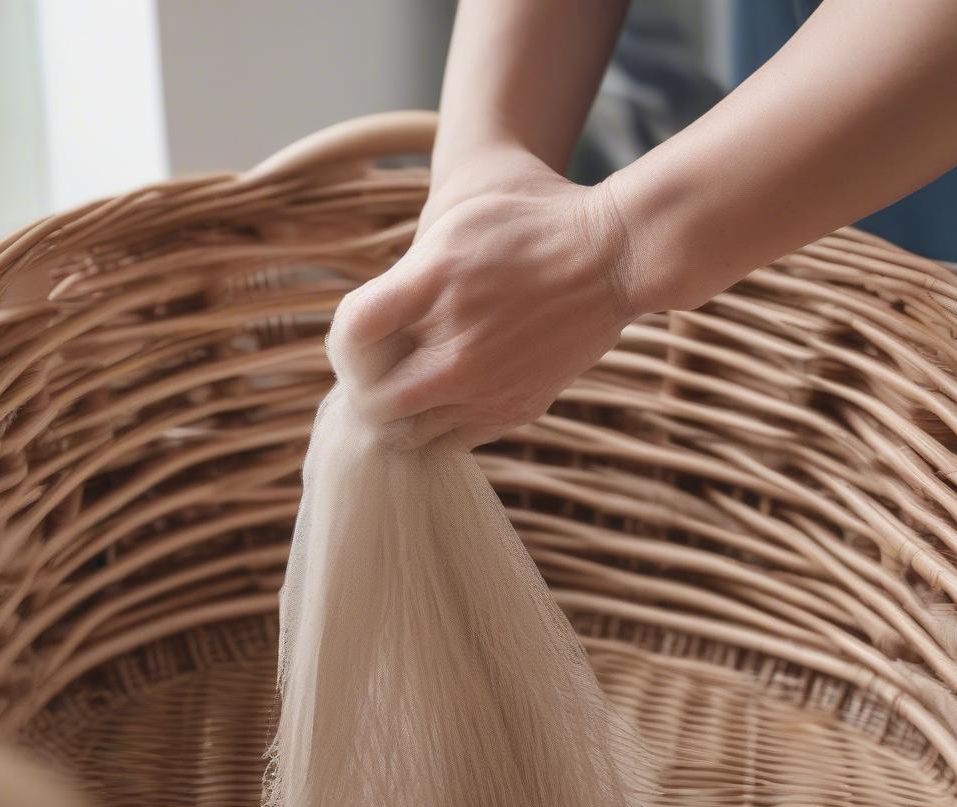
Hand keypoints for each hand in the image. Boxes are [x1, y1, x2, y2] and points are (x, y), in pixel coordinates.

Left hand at [327, 148, 639, 449]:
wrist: (613, 256)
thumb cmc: (530, 221)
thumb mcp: (457, 215)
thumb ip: (404, 272)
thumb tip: (366, 329)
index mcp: (434, 282)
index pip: (351, 335)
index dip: (342, 345)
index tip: (360, 341)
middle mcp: (458, 345)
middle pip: (374, 403)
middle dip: (366, 390)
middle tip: (380, 375)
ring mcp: (488, 385)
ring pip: (410, 433)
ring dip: (400, 415)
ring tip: (415, 386)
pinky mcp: (516, 409)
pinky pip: (452, 441)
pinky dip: (438, 427)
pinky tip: (448, 397)